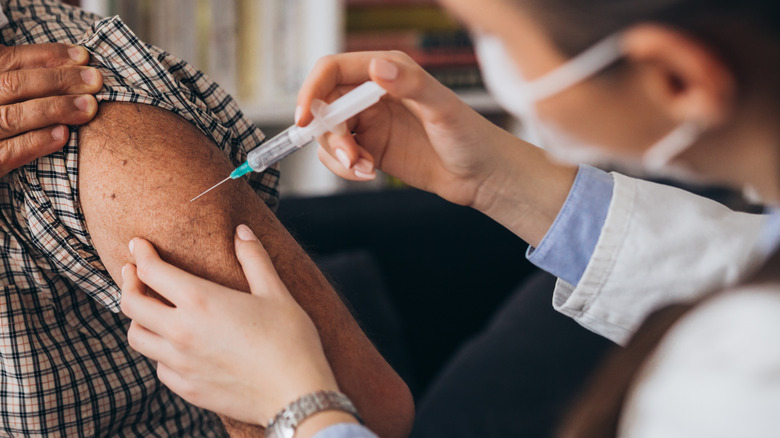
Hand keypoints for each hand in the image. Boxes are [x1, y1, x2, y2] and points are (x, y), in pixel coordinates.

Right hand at [0, 43, 101, 175]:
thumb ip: (23, 80)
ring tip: (90, 107)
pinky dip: (36, 142)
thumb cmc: (0, 126)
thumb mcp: (7, 97)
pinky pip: (8, 152)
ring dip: (54, 108)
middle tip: (95, 80)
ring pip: (12, 117)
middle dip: (58, 80)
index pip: (8, 59)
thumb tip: (72, 60)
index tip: (83, 56)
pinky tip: (64, 135)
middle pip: (13, 85)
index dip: (47, 55)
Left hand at [120, 225, 338, 424]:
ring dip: (138, 318)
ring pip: (137, 337)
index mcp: (200, 301)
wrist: (296, 395)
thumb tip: (241, 231)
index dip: (140, 253)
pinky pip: (158, 366)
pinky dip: (159, 350)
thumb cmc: (291, 340)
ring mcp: (180, 364)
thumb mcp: (275, 293)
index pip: (152, 271)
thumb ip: (254, 258)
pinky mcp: (186, 388)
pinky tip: (174, 345)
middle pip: (131, 304)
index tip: (137, 245)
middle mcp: (181, 332)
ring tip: (150, 308)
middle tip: (133, 271)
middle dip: (128, 282)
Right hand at [297, 51, 515, 207]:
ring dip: (337, 155)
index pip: (332, 71)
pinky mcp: (371, 150)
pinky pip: (339, 157)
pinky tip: (370, 174)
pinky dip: (346, 168)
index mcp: (387, 71)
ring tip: (365, 169)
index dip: (311, 90)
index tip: (304, 118)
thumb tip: (376, 66)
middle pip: (324, 106)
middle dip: (328, 134)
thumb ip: (410, 84)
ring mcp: (370, 123)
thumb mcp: (442, 108)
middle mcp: (373, 94)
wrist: (483, 176)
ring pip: (327, 135)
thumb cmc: (471, 137)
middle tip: (350, 156)